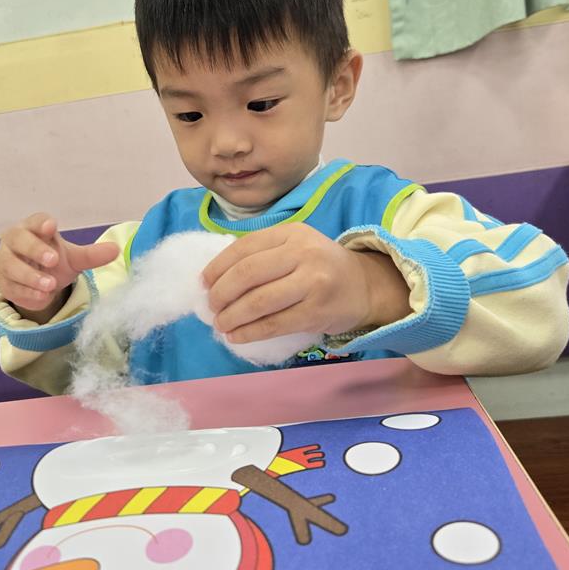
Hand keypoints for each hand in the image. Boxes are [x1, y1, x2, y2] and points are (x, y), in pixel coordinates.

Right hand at [0, 213, 118, 321]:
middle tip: (53, 260)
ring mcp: (5, 261)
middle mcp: (14, 241)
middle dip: (34, 249)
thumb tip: (115, 250)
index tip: (51, 227)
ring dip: (30, 276)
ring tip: (51, 285)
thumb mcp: (74, 258)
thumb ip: (91, 255)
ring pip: (10, 265)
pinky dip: (27, 293)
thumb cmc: (52, 260)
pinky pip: (10, 287)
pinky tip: (42, 297)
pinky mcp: (3, 283)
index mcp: (33, 228)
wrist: (38, 283)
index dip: (41, 223)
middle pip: (18, 239)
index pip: (35, 221)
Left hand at [202, 223, 409, 344]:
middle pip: (248, 274)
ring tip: (220, 324)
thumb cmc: (320, 267)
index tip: (203, 283)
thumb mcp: (295, 246)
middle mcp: (302, 253)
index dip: (218, 267)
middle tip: (210, 307)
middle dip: (221, 293)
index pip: (244, 248)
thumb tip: (214, 278)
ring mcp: (312, 283)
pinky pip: (274, 324)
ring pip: (259, 301)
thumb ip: (261, 254)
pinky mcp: (316, 312)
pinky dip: (249, 332)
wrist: (365, 286)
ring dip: (232, 316)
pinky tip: (237, 336)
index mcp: (291, 233)